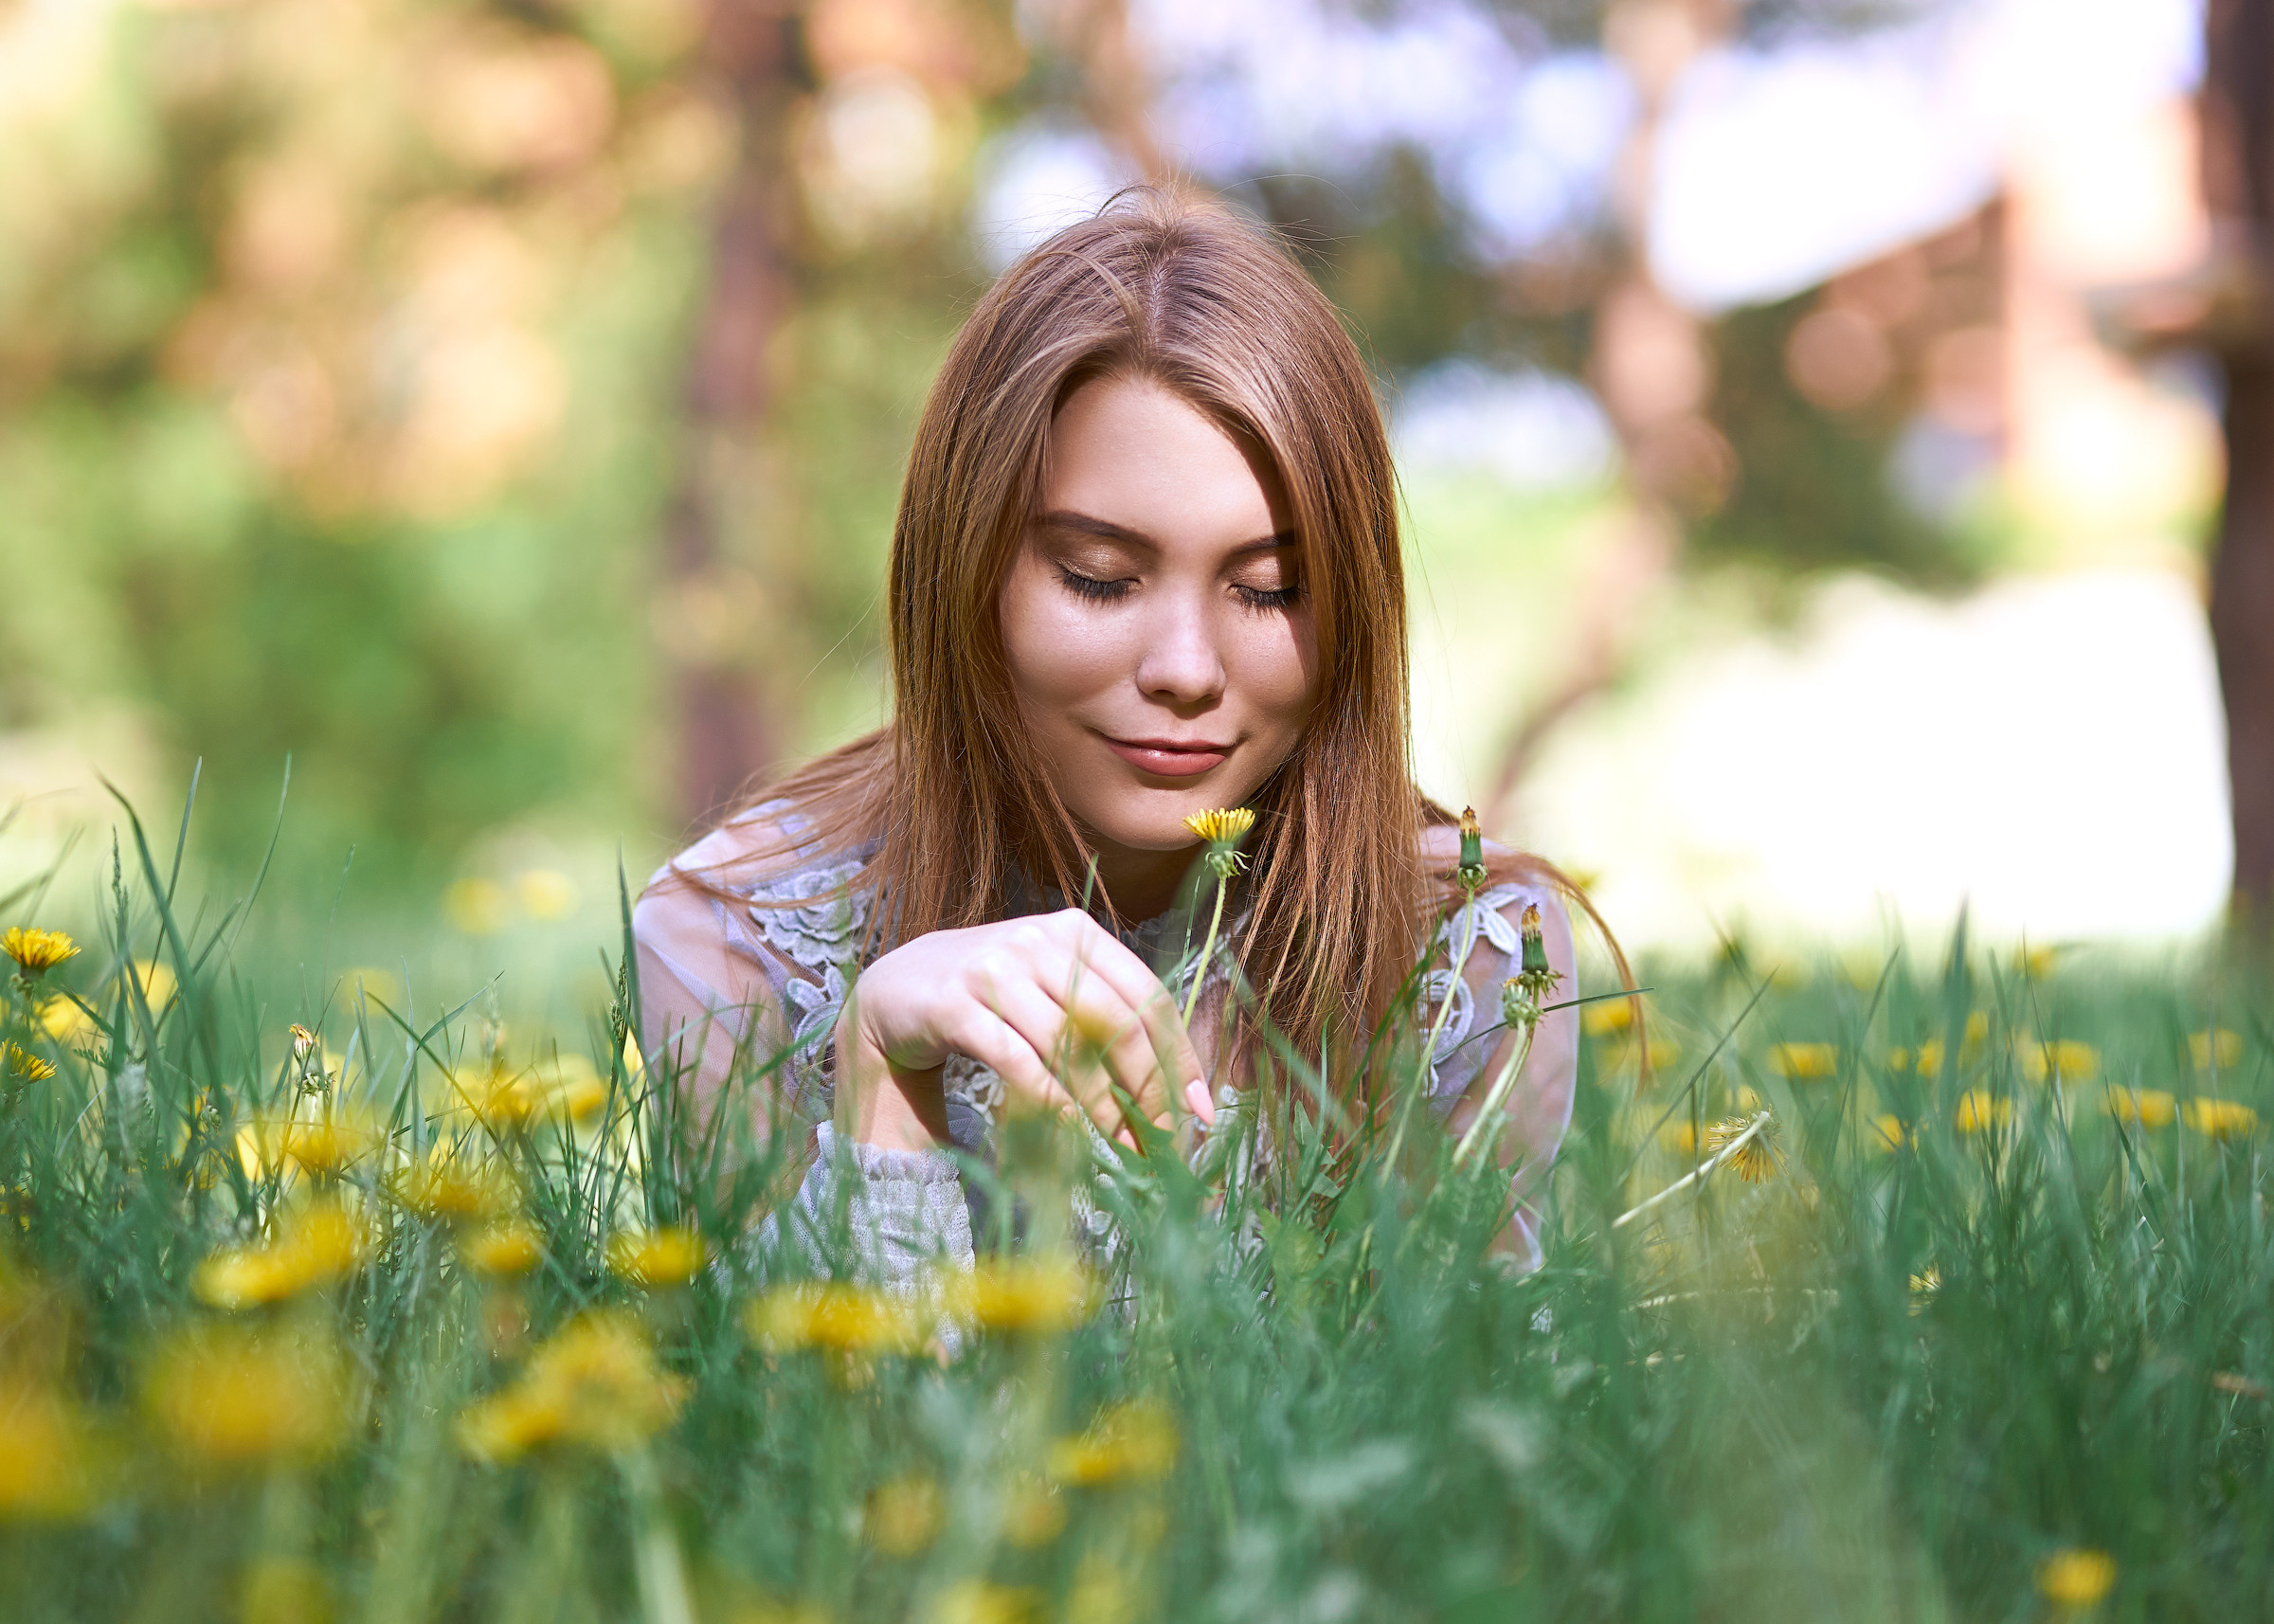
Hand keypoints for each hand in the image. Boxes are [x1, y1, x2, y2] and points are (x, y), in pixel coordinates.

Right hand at [835, 908, 1216, 1152]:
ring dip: (1104, 1105)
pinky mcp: (955, 1004)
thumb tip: (1178, 1088)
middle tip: (1162, 1140)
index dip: (1179, 1056)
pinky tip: (1072, 1132)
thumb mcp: (1053, 991)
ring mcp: (993, 969)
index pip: (1147, 995)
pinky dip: (1051, 1099)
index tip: (1198, 1111)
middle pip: (1115, 1020)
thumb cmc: (993, 997)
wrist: (897, 990)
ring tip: (1124, 1148)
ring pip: (1069, 1044)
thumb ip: (1106, 1021)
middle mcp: (1038, 942)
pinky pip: (1017, 1059)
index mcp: (1076, 933)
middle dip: (1147, 1088)